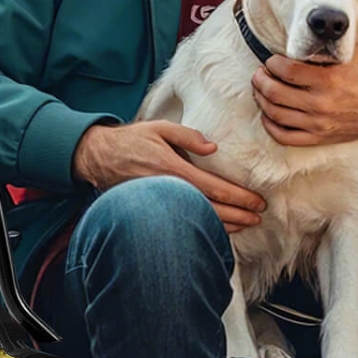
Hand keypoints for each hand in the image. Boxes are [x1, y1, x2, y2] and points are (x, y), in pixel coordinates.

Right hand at [71, 120, 266, 232]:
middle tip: (259, 216)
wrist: (98, 158)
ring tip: (247, 224)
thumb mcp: (158, 128)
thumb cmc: (132, 141)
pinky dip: (205, 228)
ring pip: (199, 221)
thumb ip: (187, 135)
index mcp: (173, 168)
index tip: (257, 202)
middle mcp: (169, 190)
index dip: (239, 197)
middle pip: (211, 210)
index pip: (214, 187)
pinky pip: (184, 224)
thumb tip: (212, 147)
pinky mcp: (155, 212)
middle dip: (239, 215)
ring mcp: (161, 204)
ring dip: (226, 225)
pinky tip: (220, 229)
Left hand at [251, 41, 357, 147]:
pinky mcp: (318, 137)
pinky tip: (268, 114)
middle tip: (260, 74)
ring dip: (261, 100)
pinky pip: (284, 136)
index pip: (286, 70)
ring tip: (261, 90)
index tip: (272, 60)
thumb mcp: (356, 49)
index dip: (272, 63)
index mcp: (329, 78)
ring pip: (275, 114)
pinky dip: (270, 126)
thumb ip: (336, 34)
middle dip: (260, 81)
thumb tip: (318, 14)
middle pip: (275, 93)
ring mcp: (318, 122)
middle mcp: (322, 102)